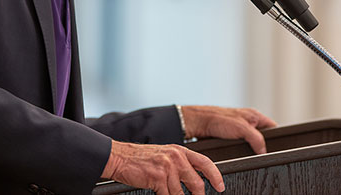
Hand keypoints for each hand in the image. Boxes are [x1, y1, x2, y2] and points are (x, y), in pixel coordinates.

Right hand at [102, 140, 224, 194]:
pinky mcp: (158, 177)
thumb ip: (179, 164)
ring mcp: (167, 167)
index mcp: (180, 150)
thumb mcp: (164, 155)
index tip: (220, 186)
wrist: (120, 157)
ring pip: (180, 193)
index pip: (205, 162)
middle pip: (196, 182)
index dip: (215, 176)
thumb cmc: (140, 158)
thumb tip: (193, 178)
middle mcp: (176, 157)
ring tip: (167, 192)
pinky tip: (159, 193)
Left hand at [181, 106, 276, 153]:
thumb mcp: (242, 128)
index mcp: (255, 115)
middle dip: (262, 145)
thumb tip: (263, 151)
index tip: (275, 148)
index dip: (275, 137)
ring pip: (252, 142)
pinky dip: (241, 149)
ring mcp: (241, 130)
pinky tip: (238, 152)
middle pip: (263, 136)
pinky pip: (242, 145)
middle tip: (259, 152)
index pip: (273, 127)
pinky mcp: (232, 137)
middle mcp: (249, 121)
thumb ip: (256, 138)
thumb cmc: (218, 119)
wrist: (199, 123)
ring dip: (250, 148)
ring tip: (247, 152)